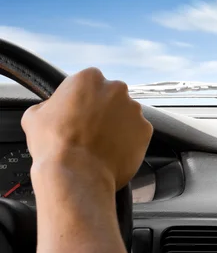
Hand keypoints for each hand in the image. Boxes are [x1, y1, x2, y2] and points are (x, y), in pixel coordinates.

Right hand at [22, 67, 152, 193]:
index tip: (77, 115)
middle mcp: (117, 88)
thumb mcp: (35, 117)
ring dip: (116, 126)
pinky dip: (128, 141)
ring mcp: (134, 109)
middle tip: (89, 131)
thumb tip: (50, 108)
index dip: (81, 101)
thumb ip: (48, 105)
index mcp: (90, 78)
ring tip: (100, 145)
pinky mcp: (145, 129)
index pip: (88, 84)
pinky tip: (112, 152)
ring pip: (125, 115)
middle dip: (102, 111)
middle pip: (111, 97)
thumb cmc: (54, 144)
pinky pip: (137, 133)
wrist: (75, 174)